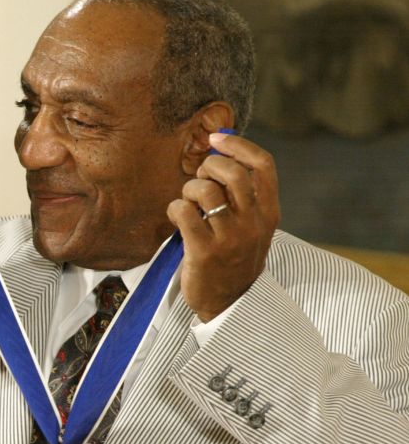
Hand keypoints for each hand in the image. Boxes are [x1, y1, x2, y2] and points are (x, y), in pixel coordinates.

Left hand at [167, 132, 279, 321]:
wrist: (230, 304)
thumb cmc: (234, 258)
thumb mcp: (252, 227)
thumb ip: (242, 196)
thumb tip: (218, 153)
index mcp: (269, 213)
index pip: (264, 165)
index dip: (239, 145)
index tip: (217, 139)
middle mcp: (253, 223)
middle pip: (233, 173)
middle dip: (209, 165)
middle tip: (199, 176)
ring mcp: (230, 238)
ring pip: (205, 191)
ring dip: (189, 188)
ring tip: (188, 201)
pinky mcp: (204, 252)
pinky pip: (183, 212)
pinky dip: (175, 208)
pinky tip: (177, 217)